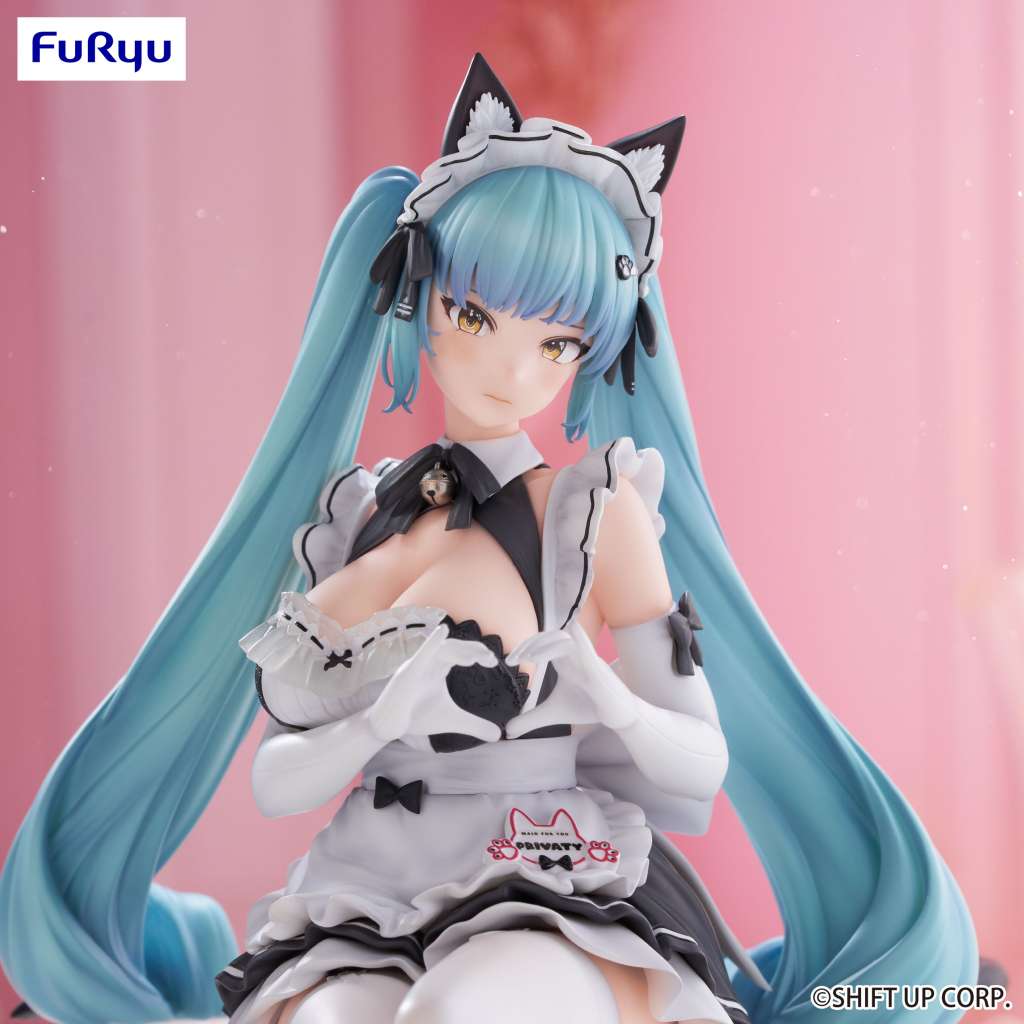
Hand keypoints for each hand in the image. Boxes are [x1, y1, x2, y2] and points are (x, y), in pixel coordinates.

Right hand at [367, 623, 501, 742]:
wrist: (389, 726)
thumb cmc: (417, 715)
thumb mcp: (452, 720)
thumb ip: (475, 725)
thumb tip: (499, 736)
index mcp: (439, 667)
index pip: (461, 653)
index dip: (476, 654)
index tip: (493, 662)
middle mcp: (429, 662)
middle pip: (454, 648)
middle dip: (472, 650)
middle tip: (490, 658)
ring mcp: (417, 666)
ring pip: (441, 649)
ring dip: (460, 650)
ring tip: (476, 656)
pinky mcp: (407, 675)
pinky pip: (420, 656)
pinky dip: (431, 643)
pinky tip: (442, 631)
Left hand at [505, 622, 637, 737]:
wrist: (618, 715)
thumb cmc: (589, 705)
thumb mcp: (553, 714)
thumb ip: (530, 719)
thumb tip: (507, 731)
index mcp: (562, 660)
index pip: (542, 642)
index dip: (526, 646)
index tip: (510, 661)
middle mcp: (573, 655)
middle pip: (551, 635)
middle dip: (532, 643)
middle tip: (514, 658)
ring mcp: (586, 660)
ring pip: (566, 637)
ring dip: (546, 642)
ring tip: (529, 655)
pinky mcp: (598, 669)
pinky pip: (586, 650)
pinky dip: (576, 641)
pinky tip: (566, 635)